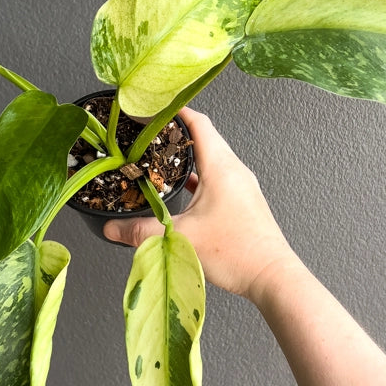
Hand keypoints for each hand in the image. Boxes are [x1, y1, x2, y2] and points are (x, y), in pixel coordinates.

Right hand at [103, 108, 299, 298]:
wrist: (272, 277)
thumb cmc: (237, 252)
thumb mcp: (180, 238)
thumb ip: (141, 232)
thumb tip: (113, 229)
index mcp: (222, 167)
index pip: (198, 122)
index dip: (173, 111)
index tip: (153, 108)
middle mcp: (234, 171)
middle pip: (204, 138)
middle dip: (175, 133)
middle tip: (150, 133)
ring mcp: (241, 187)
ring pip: (211, 160)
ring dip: (187, 158)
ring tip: (161, 160)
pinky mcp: (242, 203)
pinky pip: (217, 179)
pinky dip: (198, 178)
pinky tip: (182, 191)